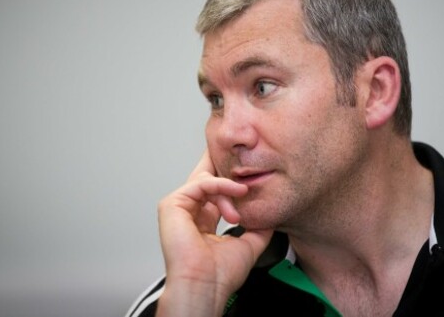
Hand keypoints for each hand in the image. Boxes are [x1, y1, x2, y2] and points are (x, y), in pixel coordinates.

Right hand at [156, 150, 272, 316]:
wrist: (206, 285)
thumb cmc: (220, 274)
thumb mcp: (249, 243)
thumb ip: (259, 226)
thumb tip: (271, 215)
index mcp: (204, 221)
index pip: (215, 191)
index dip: (230, 179)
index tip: (247, 170)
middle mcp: (190, 212)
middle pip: (206, 177)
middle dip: (226, 168)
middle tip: (244, 158)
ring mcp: (179, 207)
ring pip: (206, 179)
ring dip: (229, 187)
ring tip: (242, 197)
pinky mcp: (172, 204)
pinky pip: (199, 183)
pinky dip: (220, 184)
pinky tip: (236, 191)